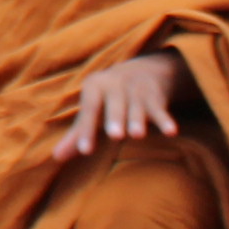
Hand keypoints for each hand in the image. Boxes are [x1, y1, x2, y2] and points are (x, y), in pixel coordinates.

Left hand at [56, 49, 183, 158]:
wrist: (141, 70)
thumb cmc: (108, 98)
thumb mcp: (92, 110)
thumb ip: (77, 134)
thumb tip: (56, 158)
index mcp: (94, 87)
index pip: (89, 110)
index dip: (87, 130)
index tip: (85, 151)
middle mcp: (115, 84)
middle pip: (115, 105)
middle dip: (115, 119)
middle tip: (115, 135)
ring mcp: (136, 89)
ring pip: (137, 106)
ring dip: (138, 119)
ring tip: (137, 135)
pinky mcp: (155, 95)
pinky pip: (160, 109)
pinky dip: (166, 120)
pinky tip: (172, 132)